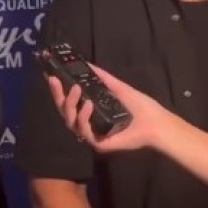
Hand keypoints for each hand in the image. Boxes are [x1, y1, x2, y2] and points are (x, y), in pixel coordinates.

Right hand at [47, 64, 176, 152]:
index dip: (59, 91)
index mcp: (92, 112)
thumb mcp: (118, 87)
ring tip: (76, 89)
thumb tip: (86, 63)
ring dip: (70, 104)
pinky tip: (88, 105)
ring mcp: (93, 135)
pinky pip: (84, 132)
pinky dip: (83, 118)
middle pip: (65, 113)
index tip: (51, 76)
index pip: (70, 102)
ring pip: (70, 122)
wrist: (156, 122)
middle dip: (58, 96)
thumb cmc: (140, 106)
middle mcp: (89, 124)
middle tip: (54, 81)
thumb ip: (102, 77)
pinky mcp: (99, 144)